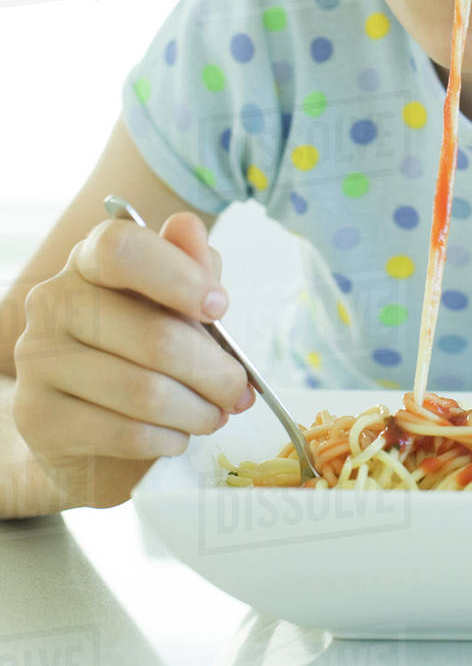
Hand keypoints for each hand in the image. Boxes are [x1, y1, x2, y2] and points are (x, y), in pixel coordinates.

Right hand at [12, 211, 254, 508]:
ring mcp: (38, 360)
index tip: (221, 307)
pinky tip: (177, 436)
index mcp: (88, 261)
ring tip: (215, 414)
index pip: (121, 248)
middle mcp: (54, 302)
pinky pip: (126, 433)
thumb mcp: (174, 304)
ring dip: (198, 411)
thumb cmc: (140, 352)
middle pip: (154, 335)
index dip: (179, 276)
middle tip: (240, 390)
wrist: (86, 429)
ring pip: (146, 392)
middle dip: (215, 371)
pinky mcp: (38, 418)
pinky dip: (169, 439)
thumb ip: (189, 266)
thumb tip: (189, 227)